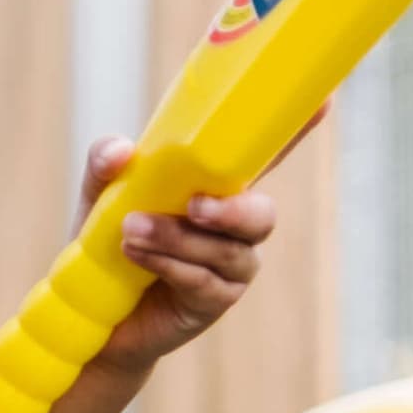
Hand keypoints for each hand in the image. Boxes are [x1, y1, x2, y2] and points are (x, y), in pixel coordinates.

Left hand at [84, 135, 277, 368]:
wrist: (89, 310)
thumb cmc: (104, 244)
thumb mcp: (98, 196)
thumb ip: (106, 164)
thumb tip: (121, 151)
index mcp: (216, 189)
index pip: (263, 156)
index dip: (296, 131)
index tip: (323, 102)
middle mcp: (234, 226)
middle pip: (263, 213)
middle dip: (233, 210)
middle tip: (193, 204)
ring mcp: (230, 266)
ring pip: (227, 249)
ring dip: (179, 238)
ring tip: (131, 231)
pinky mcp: (213, 301)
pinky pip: (204, 282)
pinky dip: (170, 265)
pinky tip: (138, 257)